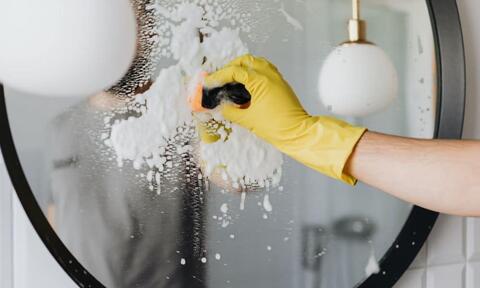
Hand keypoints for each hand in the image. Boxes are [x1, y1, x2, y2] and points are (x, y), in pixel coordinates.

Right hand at [205, 54, 365, 184]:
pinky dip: (254, 72)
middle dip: (231, 67)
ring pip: (257, 62)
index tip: (210, 82)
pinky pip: (265, 70)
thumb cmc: (276, 127)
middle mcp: (270, 75)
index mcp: (261, 81)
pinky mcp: (281, 84)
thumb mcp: (248, 120)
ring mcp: (277, 78)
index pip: (235, 70)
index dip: (219, 76)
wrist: (297, 133)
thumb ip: (231, 111)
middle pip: (246, 60)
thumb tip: (221, 107)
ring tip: (232, 79)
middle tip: (220, 78)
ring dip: (243, 67)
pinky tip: (247, 84)